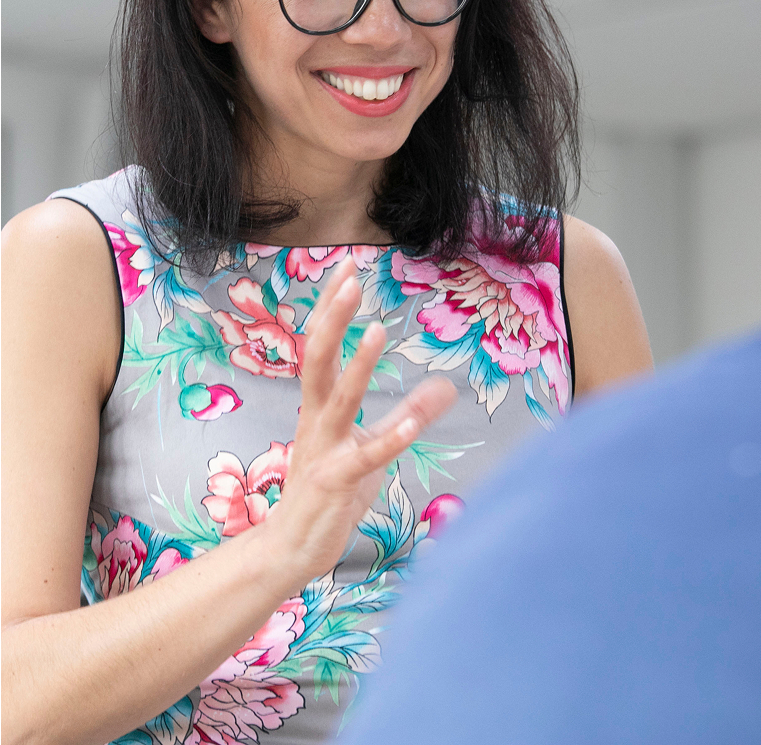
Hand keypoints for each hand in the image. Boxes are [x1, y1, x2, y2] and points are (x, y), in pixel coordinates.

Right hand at [263, 257, 456, 585]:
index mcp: (319, 407)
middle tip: (348, 278)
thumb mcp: (372, 447)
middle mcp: (315, 421)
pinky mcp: (334, 482)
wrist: (293, 548)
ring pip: (336, 400)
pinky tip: (410, 424)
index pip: (321, 345)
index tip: (345, 266)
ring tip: (378, 330)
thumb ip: (407, 413)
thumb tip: (445, 386)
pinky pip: (363, 457)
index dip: (331, 307)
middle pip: (316, 359)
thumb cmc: (331, 490)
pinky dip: (387, 438)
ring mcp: (322, 450)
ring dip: (357, 366)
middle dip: (332, 318)